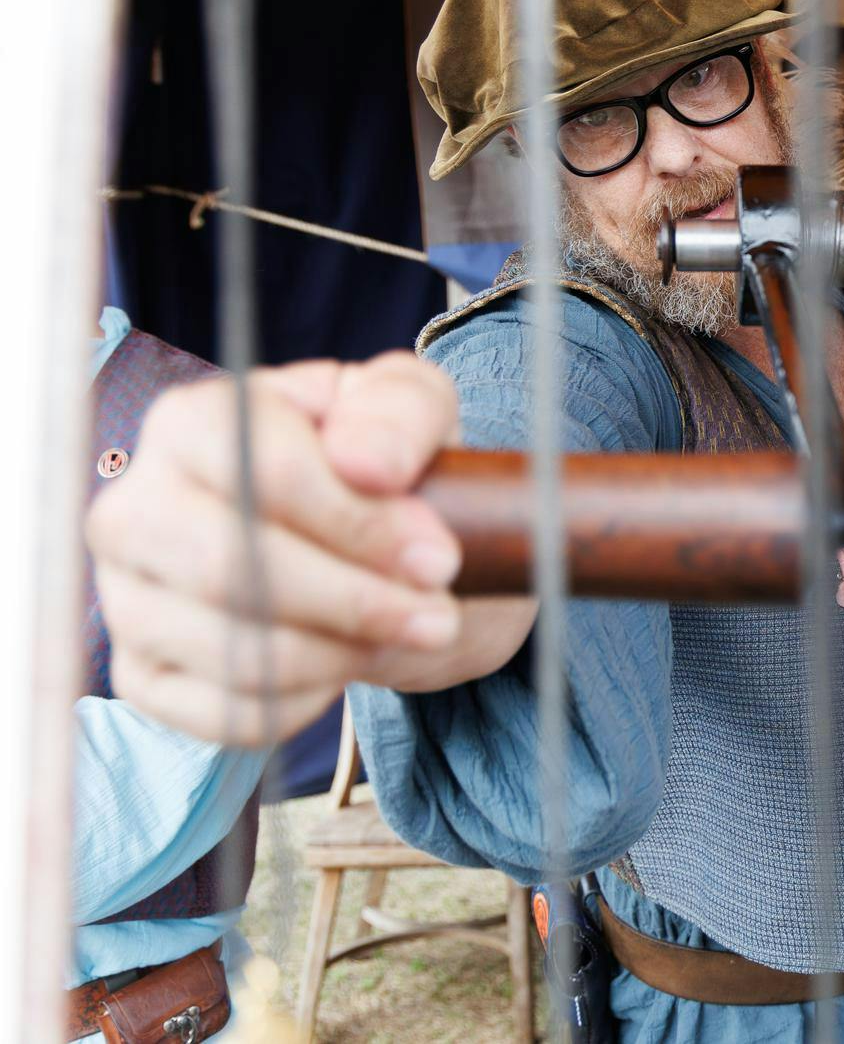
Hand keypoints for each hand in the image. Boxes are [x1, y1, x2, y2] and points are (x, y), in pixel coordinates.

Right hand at [86, 352, 534, 745]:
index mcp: (191, 421)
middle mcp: (132, 508)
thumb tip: (366, 465)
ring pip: (233, 651)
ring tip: (407, 633)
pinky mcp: (144, 676)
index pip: (265, 475)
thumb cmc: (377, 461)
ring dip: (344, 654)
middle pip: (231, 570)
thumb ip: (399, 413)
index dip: (362, 526)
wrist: (366, 544)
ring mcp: (126, 598)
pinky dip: (309, 701)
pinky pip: (226, 714)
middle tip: (437, 617)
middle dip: (354, 601)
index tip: (439, 558)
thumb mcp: (410, 407)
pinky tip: (347, 663)